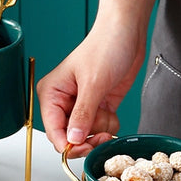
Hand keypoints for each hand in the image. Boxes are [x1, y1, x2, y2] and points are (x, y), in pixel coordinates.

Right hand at [36, 20, 145, 157]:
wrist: (128, 32)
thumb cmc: (106, 46)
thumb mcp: (93, 83)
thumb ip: (82, 115)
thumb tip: (73, 140)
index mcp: (52, 94)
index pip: (53, 131)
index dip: (68, 145)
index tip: (84, 149)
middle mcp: (63, 102)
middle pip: (70, 138)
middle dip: (88, 138)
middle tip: (101, 134)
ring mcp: (81, 106)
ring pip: (87, 136)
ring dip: (101, 129)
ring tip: (107, 111)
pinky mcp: (98, 108)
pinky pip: (101, 129)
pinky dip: (109, 124)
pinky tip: (112, 109)